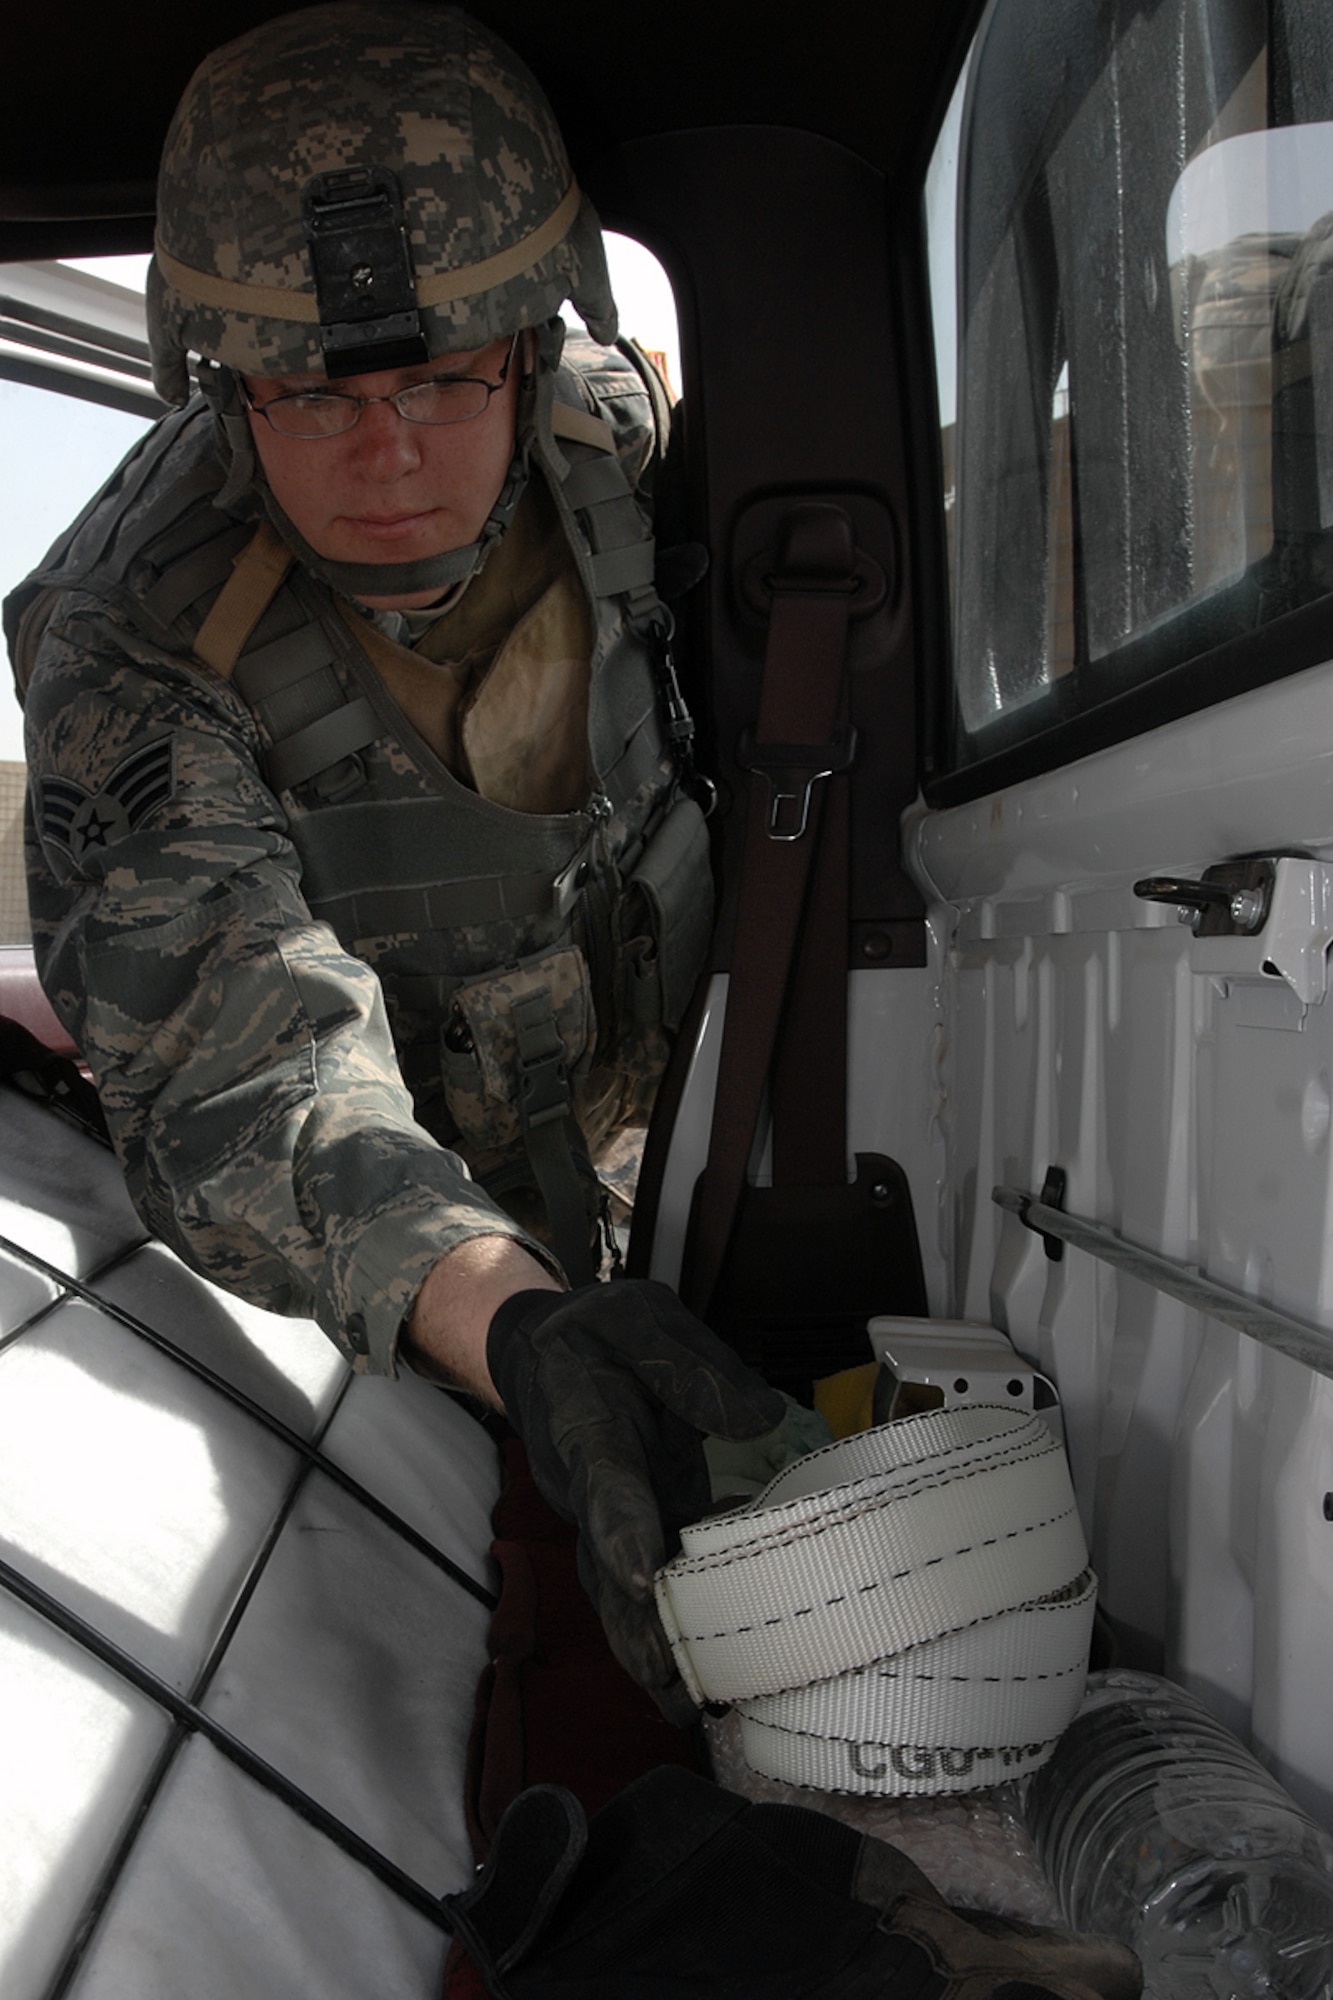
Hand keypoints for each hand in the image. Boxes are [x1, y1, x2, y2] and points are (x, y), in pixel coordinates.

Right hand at [486, 1279, 784, 1724]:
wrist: (540, 1352)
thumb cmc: (595, 1333)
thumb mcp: (639, 1318)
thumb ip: (692, 1365)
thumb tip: (761, 1418)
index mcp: (589, 1427)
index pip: (606, 1484)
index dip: (624, 1533)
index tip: (645, 1579)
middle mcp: (588, 1487)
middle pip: (605, 1566)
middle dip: (636, 1628)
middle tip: (670, 1686)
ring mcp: (603, 1516)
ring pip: (617, 1591)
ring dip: (647, 1649)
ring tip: (686, 1708)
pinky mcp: (631, 1525)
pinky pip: (640, 1584)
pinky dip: (666, 1628)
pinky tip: (709, 1669)